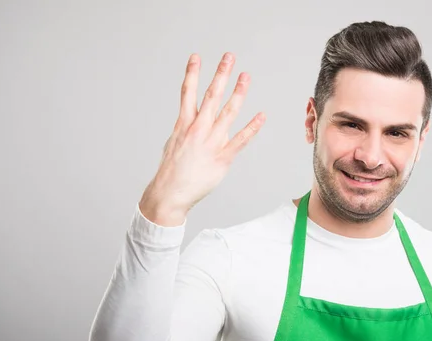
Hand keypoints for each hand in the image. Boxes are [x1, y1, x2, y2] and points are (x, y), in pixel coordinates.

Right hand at [139, 52, 264, 225]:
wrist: (170, 192)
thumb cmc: (172, 169)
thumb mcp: (175, 141)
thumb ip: (188, 128)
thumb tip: (196, 120)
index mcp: (184, 124)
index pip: (188, 92)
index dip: (192, 73)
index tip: (197, 56)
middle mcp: (198, 129)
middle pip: (211, 96)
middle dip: (221, 75)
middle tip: (229, 57)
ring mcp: (211, 142)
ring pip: (227, 112)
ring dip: (238, 93)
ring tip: (245, 77)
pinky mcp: (222, 158)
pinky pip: (241, 140)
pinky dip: (252, 127)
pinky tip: (261, 116)